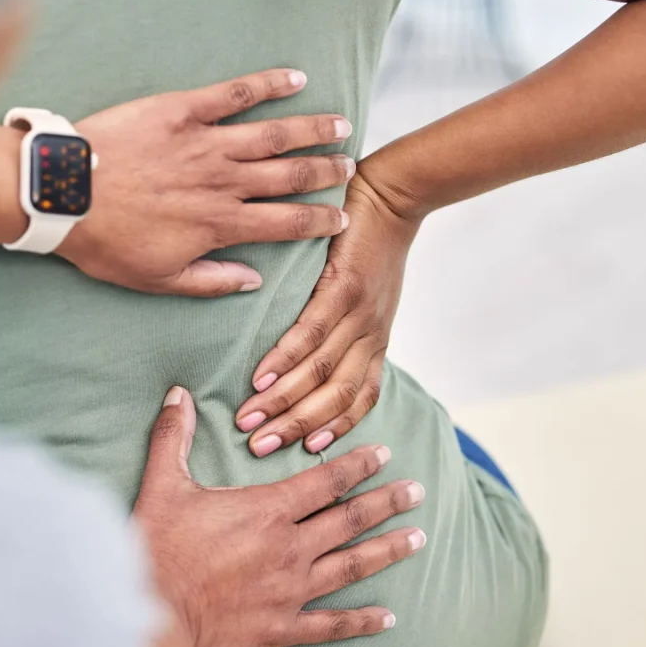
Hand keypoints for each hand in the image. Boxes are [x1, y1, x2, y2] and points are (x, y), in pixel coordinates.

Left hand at [59, 69, 354, 296]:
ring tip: (340, 125)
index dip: (321, 220)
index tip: (342, 217)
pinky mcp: (182, 110)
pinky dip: (268, 84)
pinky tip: (294, 77)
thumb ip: (210, 282)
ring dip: (312, 129)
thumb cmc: (105, 242)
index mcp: (220, 224)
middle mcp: (224, 181)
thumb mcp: (157, 279)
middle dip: (327, 171)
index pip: (287, 223)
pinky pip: (234, 94)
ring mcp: (206, 142)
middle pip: (292, 174)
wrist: (64, 194)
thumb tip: (253, 281)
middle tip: (350, 167)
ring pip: (274, 134)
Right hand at [135, 387, 426, 646]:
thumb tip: (178, 394)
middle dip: (387, 502)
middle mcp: (288, 548)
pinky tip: (387, 617)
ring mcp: (290, 591)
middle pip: (350, 520)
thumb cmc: (157, 549)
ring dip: (388, 550)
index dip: (358, 465)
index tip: (385, 454)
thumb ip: (174, 436)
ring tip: (419, 538)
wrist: (151, 615)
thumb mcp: (163, 485)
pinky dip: (361, 621)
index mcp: (266, 511)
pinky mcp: (282, 628)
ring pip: (351, 566)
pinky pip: (331, 624)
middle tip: (418, 491)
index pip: (325, 481)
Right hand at [234, 174, 418, 456]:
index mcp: (375, 340)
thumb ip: (346, 327)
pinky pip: (312, 332)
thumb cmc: (374, 243)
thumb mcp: (369, 296)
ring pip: (321, 372)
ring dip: (284, 402)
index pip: (358, 399)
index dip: (333, 428)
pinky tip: (260, 377)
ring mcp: (359, 313)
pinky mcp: (343, 286)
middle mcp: (370, 334)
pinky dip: (285, 359)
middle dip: (296, 427)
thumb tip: (311, 352)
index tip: (302, 451)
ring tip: (250, 420)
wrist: (395, 195)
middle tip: (260, 449)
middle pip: (335, 397)